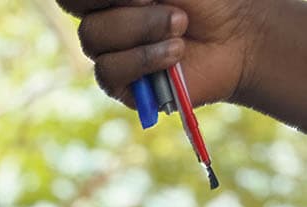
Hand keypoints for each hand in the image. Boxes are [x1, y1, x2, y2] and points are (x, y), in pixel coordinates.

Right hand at [59, 0, 255, 110]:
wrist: (235, 35)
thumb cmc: (205, 0)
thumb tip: (118, 1)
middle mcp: (104, 23)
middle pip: (82, 13)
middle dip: (126, 5)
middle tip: (164, 1)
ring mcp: (108, 54)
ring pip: (93, 38)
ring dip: (141, 28)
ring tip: (180, 27)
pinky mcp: (119, 86)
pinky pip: (109, 70)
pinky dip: (144, 58)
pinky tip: (174, 53)